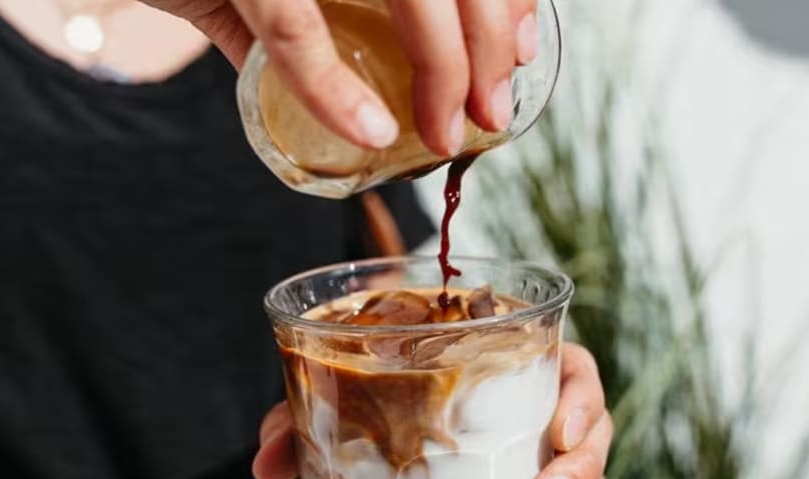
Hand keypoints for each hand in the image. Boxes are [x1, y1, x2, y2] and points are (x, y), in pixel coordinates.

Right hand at [142, 0, 539, 154]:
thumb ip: (289, 21)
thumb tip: (338, 94)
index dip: (506, 0)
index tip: (519, 57)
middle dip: (488, 46)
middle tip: (488, 116)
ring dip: (446, 66)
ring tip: (447, 134)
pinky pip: (293, 24)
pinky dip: (334, 87)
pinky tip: (371, 135)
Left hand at [252, 342, 610, 478]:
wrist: (369, 452)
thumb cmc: (372, 409)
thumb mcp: (340, 407)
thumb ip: (298, 422)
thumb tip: (264, 463)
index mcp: (515, 375)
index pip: (575, 374)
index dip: (584, 400)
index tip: (561, 429)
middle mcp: (537, 428)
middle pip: (590, 445)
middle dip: (580, 477)